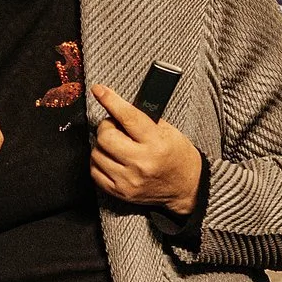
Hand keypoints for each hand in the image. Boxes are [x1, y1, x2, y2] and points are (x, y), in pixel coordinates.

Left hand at [89, 84, 203, 215]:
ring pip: (97, 154)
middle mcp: (141, 162)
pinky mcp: (121, 192)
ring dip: (102, 145)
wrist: (186, 187)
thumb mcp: (168, 131)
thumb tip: (116, 106)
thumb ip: (142, 118)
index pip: (127, 116)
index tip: (99, 90)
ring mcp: (129, 180)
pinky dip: (99, 162)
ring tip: (116, 145)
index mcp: (156, 143)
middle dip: (106, 127)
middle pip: (105, 136)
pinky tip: (111, 159)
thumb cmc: (177, 155)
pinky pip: (95, 172)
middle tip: (115, 128)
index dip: (110, 100)